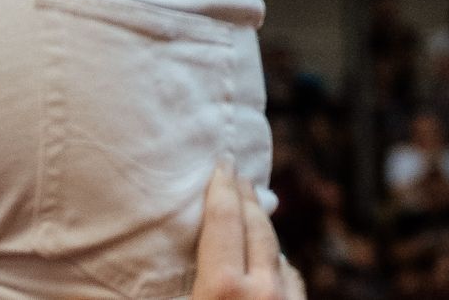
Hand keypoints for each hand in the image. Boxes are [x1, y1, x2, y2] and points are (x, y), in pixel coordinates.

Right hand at [192, 164, 302, 299]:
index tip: (224, 162)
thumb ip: (179, 281)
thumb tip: (157, 257)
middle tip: (240, 178)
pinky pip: (291, 284)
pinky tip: (271, 265)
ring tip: (254, 216)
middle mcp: (264, 290)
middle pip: (258, 229)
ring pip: (280, 256)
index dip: (223, 187)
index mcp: (224, 288)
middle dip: (248, 200)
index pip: (225, 221)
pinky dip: (279, 268)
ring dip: (265, 232)